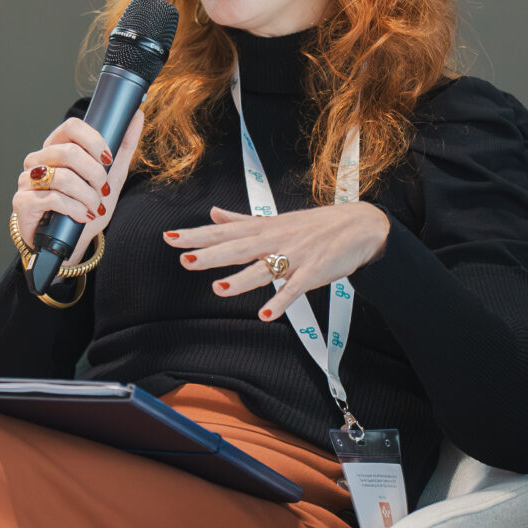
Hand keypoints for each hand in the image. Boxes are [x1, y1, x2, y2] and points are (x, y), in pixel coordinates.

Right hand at [12, 110, 143, 265]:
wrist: (69, 242)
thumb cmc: (86, 206)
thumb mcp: (110, 177)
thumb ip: (123, 147)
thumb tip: (137, 116)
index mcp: (57, 146)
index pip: (72, 126)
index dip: (94, 141)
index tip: (108, 159)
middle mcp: (38, 159)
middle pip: (70, 152)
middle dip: (95, 174)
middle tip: (103, 190)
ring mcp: (27, 180)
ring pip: (63, 177)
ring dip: (87, 196)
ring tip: (94, 207)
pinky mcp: (22, 201)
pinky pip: (52, 198)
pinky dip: (75, 209)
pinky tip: (81, 216)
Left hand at [163, 203, 389, 320]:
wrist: (358, 225)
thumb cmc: (312, 225)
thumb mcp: (273, 220)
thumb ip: (240, 221)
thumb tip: (213, 213)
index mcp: (261, 229)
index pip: (222, 232)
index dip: (196, 235)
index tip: (169, 238)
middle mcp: (274, 240)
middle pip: (237, 249)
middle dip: (211, 255)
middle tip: (184, 260)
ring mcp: (294, 256)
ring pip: (264, 269)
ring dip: (241, 280)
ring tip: (218, 289)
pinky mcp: (313, 272)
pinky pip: (294, 289)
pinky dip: (281, 301)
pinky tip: (265, 314)